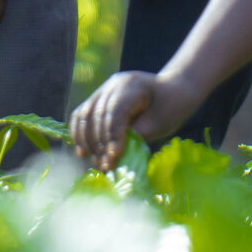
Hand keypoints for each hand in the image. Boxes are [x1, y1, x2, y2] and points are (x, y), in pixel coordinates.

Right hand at [69, 70, 200, 170]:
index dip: (113, 135)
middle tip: (105, 166)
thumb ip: (137, 135)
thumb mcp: (159, 124)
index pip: (115, 111)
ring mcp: (103, 90)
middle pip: (97, 114)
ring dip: (87, 141)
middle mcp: (113, 85)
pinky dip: (80, 134)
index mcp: (132, 85)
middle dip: (99, 143)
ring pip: (84, 115)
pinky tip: (83, 152)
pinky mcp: (97, 99)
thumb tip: (113, 155)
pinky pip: (82, 115)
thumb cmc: (170, 107)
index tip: (114, 157)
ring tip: (96, 162)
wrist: (171, 91)